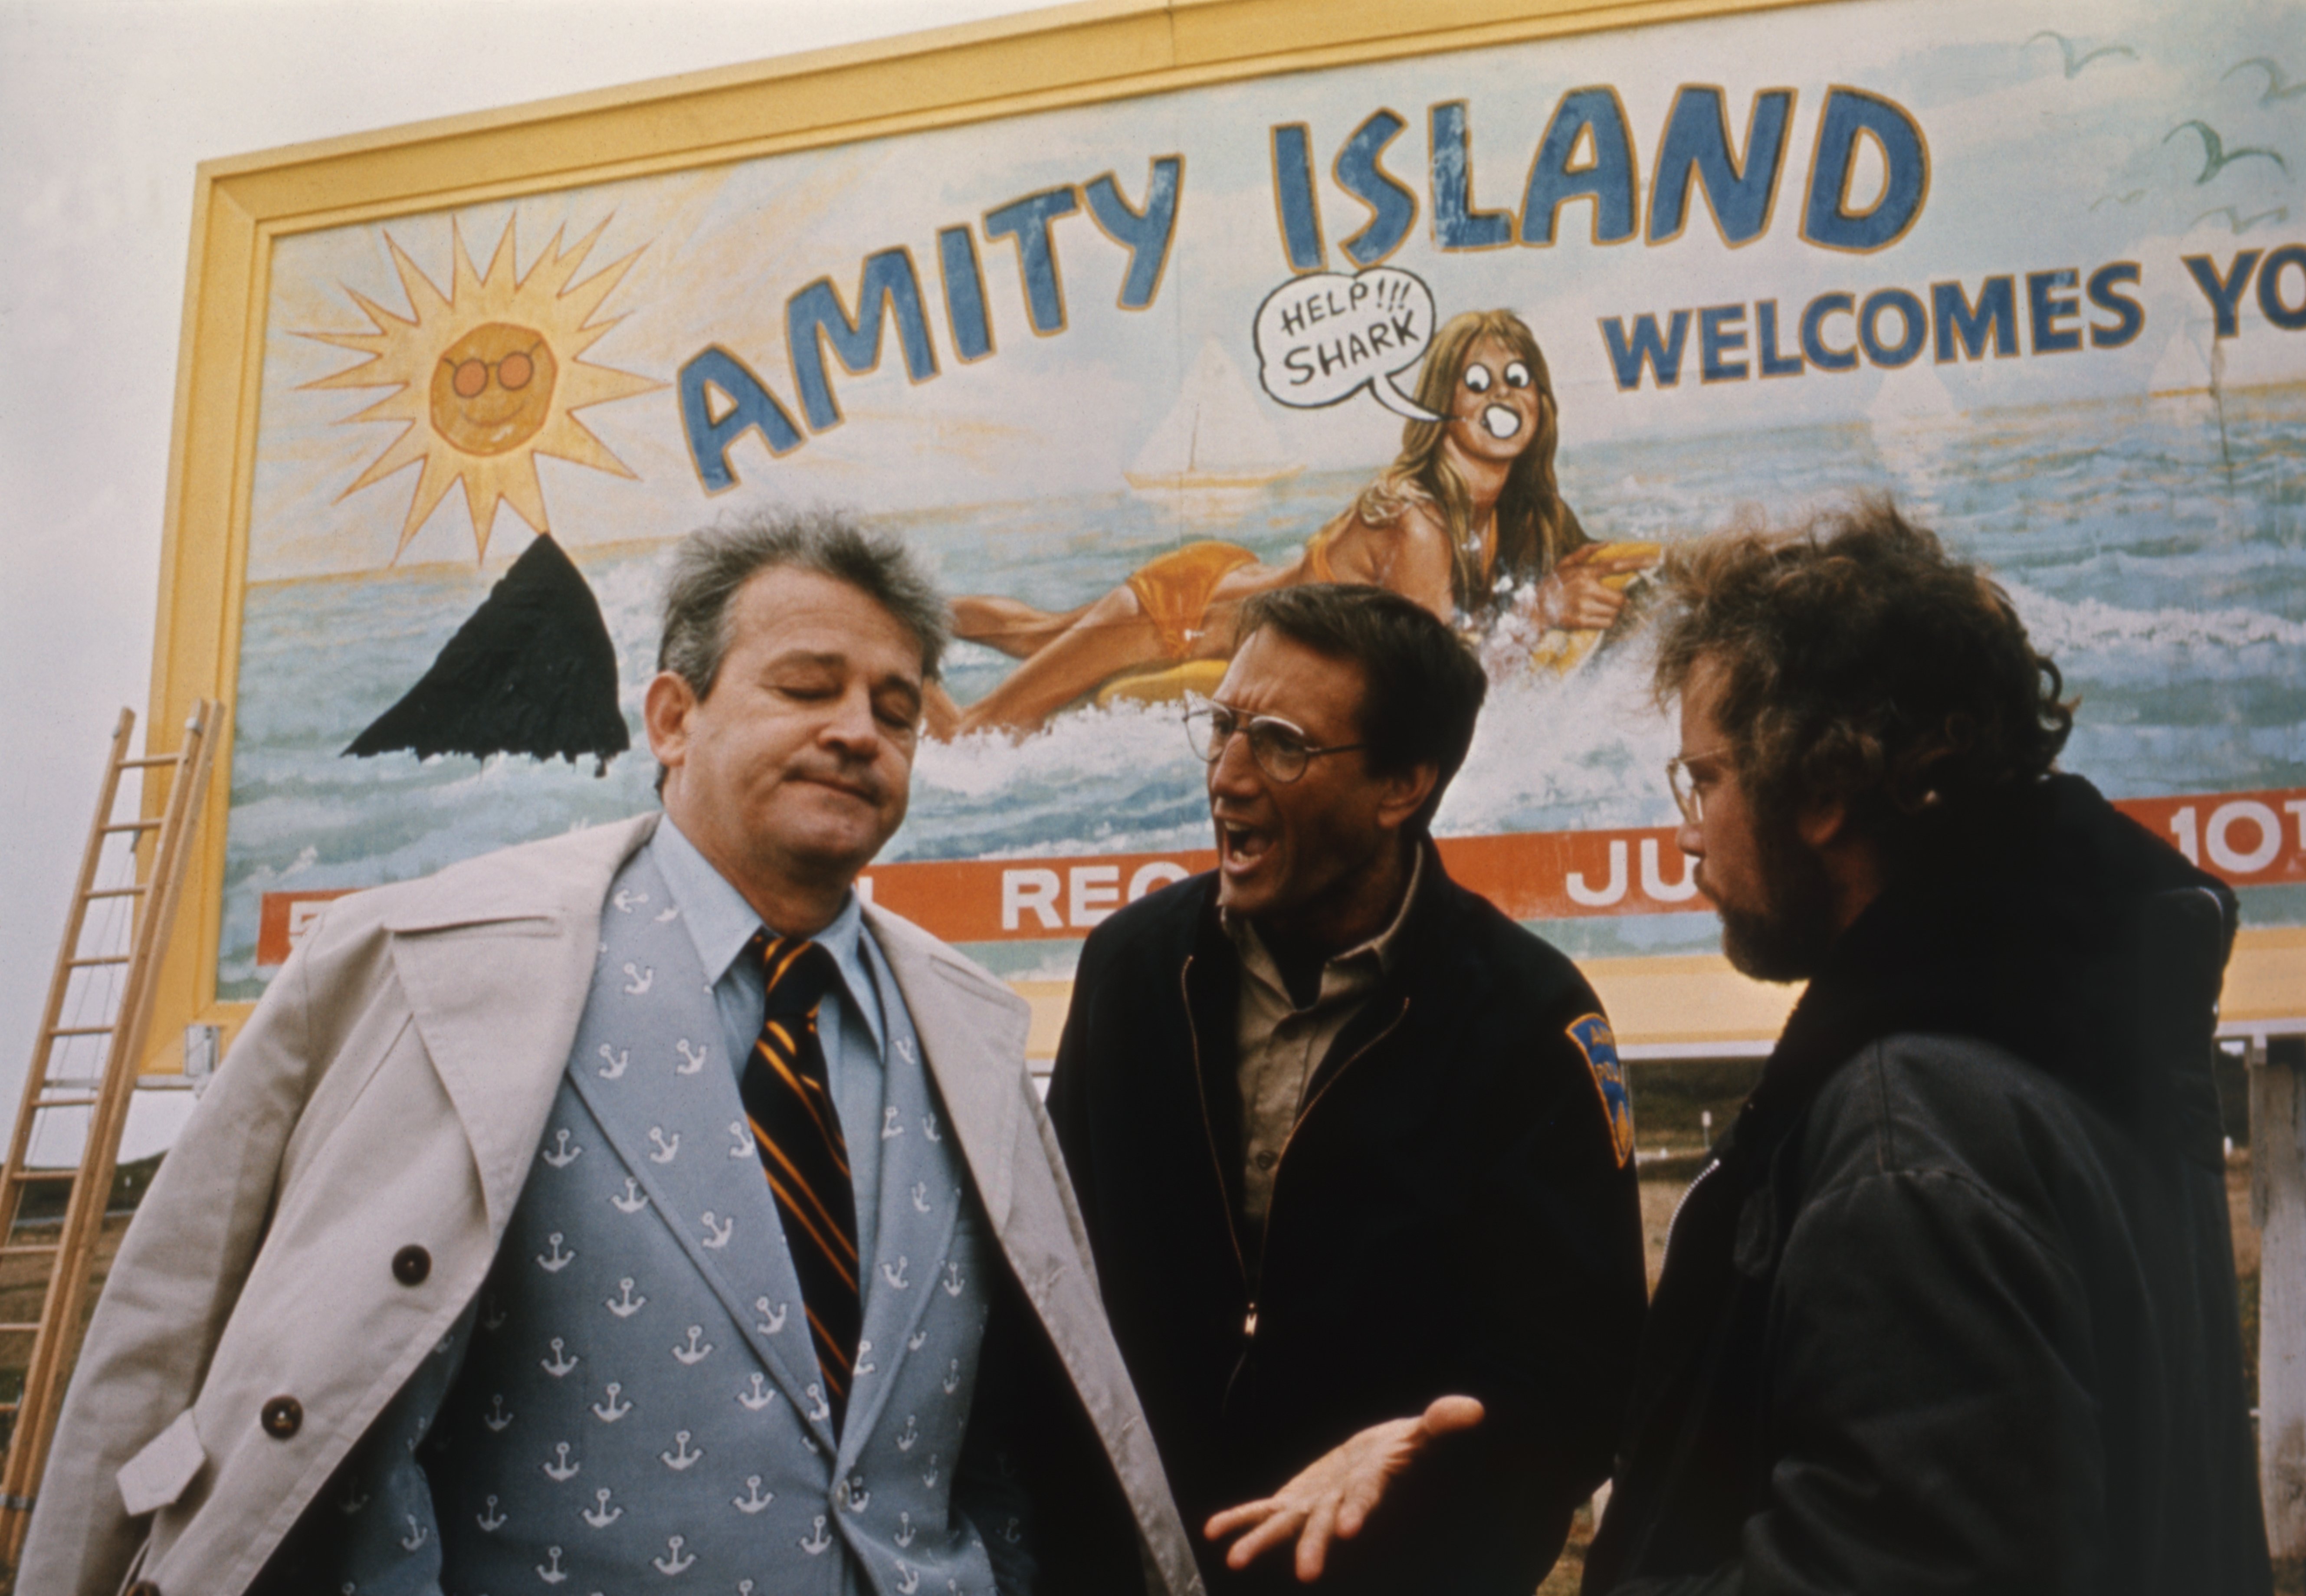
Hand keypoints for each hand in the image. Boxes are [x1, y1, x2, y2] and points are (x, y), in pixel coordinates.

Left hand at [1203, 1396, 1484, 1581]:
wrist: (1375, 1457)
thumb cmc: (1403, 1445)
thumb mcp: (1421, 1431)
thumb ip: (1441, 1422)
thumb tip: (1473, 1410)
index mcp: (1369, 1485)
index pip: (1365, 1499)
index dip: (1358, 1512)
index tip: (1350, 1530)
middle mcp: (1338, 1502)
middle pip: (1325, 1524)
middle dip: (1314, 1546)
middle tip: (1306, 1575)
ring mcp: (1313, 1503)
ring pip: (1284, 1524)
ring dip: (1260, 1540)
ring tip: (1234, 1558)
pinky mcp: (1294, 1498)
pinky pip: (1263, 1509)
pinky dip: (1239, 1517)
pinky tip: (1214, 1530)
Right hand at [1534, 545, 1650, 630]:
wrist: (1534, 609)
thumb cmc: (1552, 584)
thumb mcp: (1564, 563)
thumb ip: (1585, 551)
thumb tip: (1608, 542)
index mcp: (1584, 572)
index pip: (1616, 565)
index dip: (1637, 562)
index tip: (1656, 559)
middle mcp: (1585, 588)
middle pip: (1620, 598)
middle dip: (1618, 602)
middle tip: (1607, 601)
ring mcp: (1583, 606)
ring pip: (1614, 612)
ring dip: (1610, 612)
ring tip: (1595, 609)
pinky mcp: (1580, 621)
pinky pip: (1606, 624)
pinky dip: (1605, 622)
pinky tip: (1593, 618)